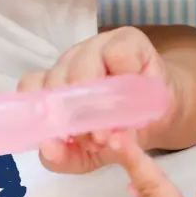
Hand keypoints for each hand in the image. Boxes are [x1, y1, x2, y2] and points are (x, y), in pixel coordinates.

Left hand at [16, 27, 180, 174]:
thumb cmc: (120, 132)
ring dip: (98, 102)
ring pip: (82, 67)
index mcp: (54, 86)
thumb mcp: (89, 155)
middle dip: (75, 116)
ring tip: (115, 126)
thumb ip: (64, 157)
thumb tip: (50, 150)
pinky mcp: (126, 39)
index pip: (32, 87)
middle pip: (57, 80)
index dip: (42, 113)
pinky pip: (117, 54)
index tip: (58, 139)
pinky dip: (125, 77)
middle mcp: (69, 63)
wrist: (163, 117)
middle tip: (97, 140)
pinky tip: (135, 93)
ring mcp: (96, 47)